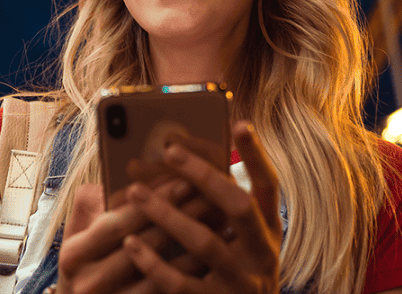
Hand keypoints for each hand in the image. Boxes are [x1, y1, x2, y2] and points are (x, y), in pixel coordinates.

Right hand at [56, 180, 214, 293]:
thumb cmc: (84, 265)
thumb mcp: (75, 236)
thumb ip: (86, 205)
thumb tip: (110, 173)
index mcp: (74, 254)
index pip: (118, 222)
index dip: (152, 201)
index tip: (184, 179)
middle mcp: (91, 282)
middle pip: (147, 244)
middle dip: (182, 215)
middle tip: (213, 193)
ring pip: (167, 271)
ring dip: (197, 243)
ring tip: (223, 217)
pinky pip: (173, 292)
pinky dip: (196, 270)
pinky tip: (219, 251)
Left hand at [120, 121, 282, 293]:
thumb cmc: (230, 272)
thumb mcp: (238, 240)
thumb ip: (219, 207)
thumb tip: (178, 158)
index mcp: (269, 229)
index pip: (269, 185)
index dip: (256, 155)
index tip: (240, 123)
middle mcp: (263, 254)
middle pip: (239, 206)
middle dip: (204, 174)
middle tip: (169, 148)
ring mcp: (243, 282)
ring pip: (204, 243)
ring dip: (167, 213)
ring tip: (135, 191)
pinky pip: (181, 284)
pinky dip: (154, 262)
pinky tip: (132, 243)